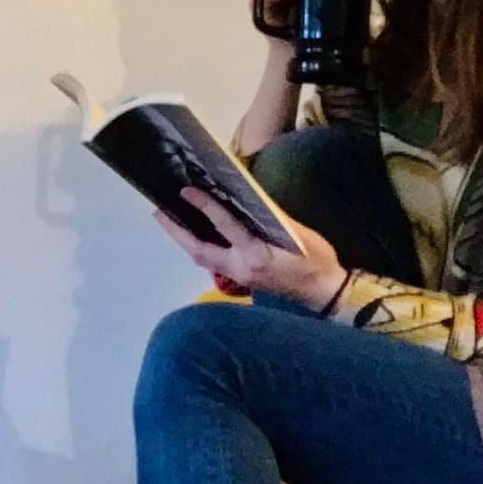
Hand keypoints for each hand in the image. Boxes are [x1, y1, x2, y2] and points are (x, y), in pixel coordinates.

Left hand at [155, 189, 348, 311]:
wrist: (325, 292)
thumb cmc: (316, 260)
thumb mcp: (297, 232)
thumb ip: (270, 215)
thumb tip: (246, 197)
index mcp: (256, 254)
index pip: (224, 226)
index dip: (204, 207)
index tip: (187, 191)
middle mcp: (241, 268)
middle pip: (199, 251)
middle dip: (176, 232)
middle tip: (158, 212)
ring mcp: (239, 277)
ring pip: (203, 258)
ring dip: (185, 241)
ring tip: (169, 220)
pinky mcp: (242, 280)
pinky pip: (214, 262)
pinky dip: (201, 248)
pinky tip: (194, 236)